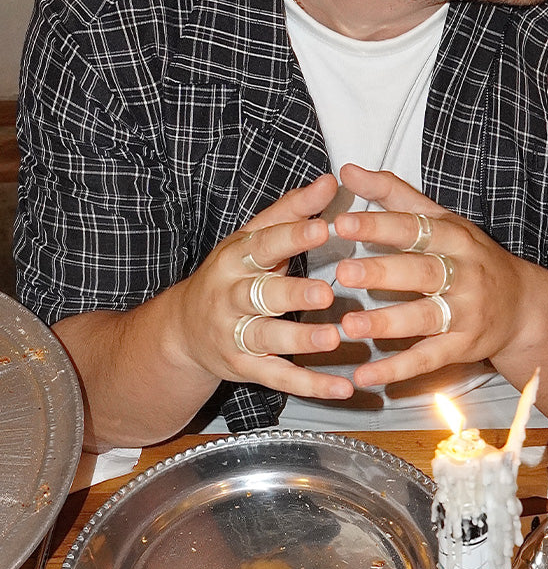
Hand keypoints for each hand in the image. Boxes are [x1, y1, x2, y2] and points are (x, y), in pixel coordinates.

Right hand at [171, 173, 353, 399]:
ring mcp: (235, 335)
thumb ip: (292, 212)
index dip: (292, 236)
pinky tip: (343, 388)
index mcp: (235, 258)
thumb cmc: (232, 274)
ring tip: (333, 339)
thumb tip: (329, 181)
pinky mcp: (244, 367)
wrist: (183, 331)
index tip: (324, 227)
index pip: (264, 244)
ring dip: (300, 339)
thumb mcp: (252, 238)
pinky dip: (311, 386)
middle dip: (292, 294)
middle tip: (326, 293)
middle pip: (261, 295)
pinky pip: (279, 377)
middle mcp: (230, 296)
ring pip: (267, 338)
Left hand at [334, 164, 528, 386]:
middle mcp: (464, 273)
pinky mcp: (463, 347)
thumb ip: (392, 194)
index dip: (378, 225)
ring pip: (424, 317)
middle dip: (383, 272)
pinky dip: (396, 370)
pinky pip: (427, 360)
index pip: (414, 228)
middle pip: (422, 271)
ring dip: (386, 323)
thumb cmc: (469, 256)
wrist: (523, 305)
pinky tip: (364, 376)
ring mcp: (465, 313)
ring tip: (349, 325)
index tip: (341, 223)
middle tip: (343, 272)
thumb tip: (347, 169)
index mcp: (453, 237)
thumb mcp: (439, 219)